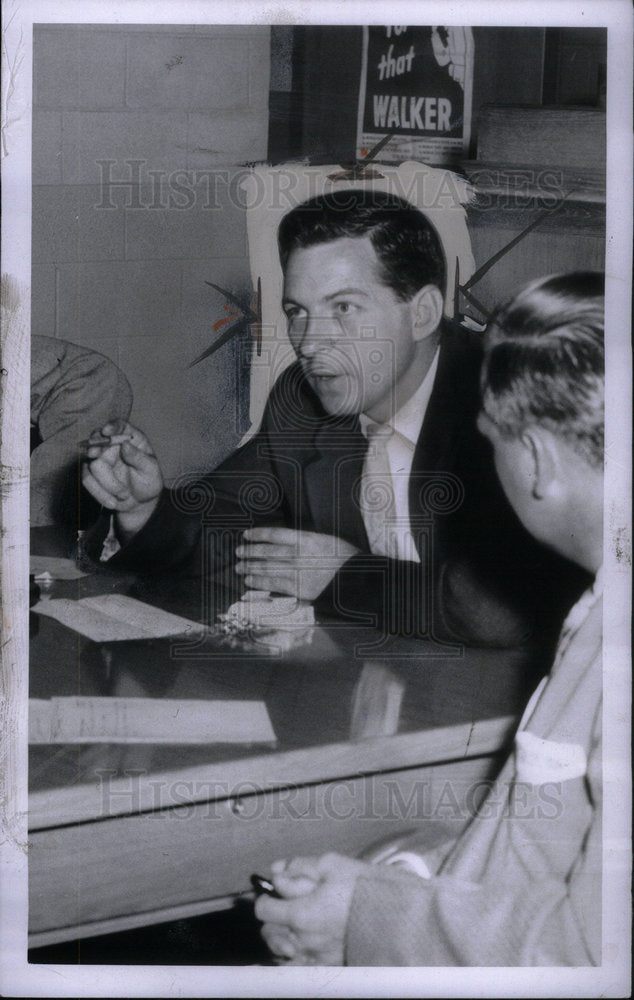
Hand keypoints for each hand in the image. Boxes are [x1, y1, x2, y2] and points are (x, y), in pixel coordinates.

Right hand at [81, 421, 162, 537]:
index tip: (106, 431)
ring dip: (107, 484)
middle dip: (96, 449)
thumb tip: (125, 444)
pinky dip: (100, 493)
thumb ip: (139, 457)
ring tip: (124, 495)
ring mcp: (99, 458)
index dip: (112, 426)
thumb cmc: (148, 482)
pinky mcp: (90, 473)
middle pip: (98, 441)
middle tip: (95, 454)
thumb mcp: (151, 470)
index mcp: (131, 439)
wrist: (139, 502)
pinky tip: (113, 502)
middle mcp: (113, 445)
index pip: (120, 426)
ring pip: (92, 465)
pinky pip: (87, 480)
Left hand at [235, 528, 359, 601]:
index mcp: (305, 539)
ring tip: (239, 567)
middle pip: (266, 551)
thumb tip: (287, 542)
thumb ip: (305, 541)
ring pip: (267, 567)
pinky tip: (249, 581)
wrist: (357, 580)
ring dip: (250, 567)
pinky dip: (259, 582)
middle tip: (238, 552)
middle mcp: (297, 554)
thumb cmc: (346, 558)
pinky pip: (273, 584)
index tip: (247, 534)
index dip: (258, 534)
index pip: (274, 534)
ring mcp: (296, 572)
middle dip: (250, 551)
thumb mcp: (326, 541)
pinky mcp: (298, 589)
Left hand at [254, 852, 364, 965]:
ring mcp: (315, 957)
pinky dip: (293, 956)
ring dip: (281, 936)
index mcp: (301, 914)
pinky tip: (302, 943)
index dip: (267, 896)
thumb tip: (276, 870)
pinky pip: (297, 967)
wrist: (398, 916)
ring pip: (280, 951)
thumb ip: (298, 866)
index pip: (263, 909)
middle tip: (286, 903)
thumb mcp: (332, 864)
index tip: (276, 890)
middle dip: (273, 916)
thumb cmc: (365, 888)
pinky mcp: (328, 967)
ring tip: (293, 923)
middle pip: (268, 932)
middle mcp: (304, 941)